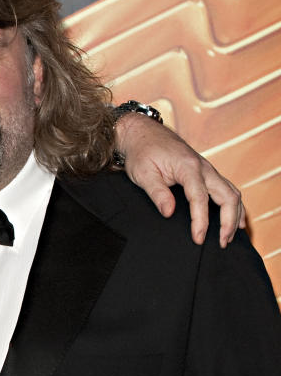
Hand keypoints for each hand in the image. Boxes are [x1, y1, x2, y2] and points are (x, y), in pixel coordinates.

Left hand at [115, 113, 243, 246]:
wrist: (142, 133)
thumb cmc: (141, 152)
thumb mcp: (143, 173)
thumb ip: (157, 193)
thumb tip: (169, 213)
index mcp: (188, 167)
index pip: (200, 198)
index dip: (201, 221)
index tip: (198, 239)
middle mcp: (203, 167)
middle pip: (228, 196)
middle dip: (228, 222)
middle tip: (222, 243)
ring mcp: (207, 169)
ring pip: (232, 192)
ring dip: (235, 215)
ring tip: (229, 236)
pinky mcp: (205, 172)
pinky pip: (227, 188)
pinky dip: (233, 205)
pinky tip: (233, 219)